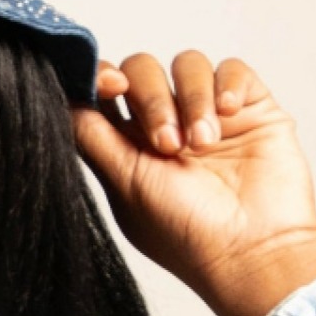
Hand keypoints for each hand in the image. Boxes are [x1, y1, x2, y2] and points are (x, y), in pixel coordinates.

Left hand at [72, 50, 315, 315]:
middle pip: (143, 71)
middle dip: (151, 98)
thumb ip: (93, 137)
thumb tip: (62, 100)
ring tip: (203, 143)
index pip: (106, 93)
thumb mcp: (125, 183)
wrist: (254, 251)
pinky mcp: (251, 109)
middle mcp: (168, 125)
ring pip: (187, 65)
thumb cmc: (187, 232)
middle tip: (168, 144)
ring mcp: (209, 115)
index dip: (101, 77)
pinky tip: (227, 114)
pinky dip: (224, 85)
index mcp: (130, 146)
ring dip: (191, 98)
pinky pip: (231, 69)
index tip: (110, 85)